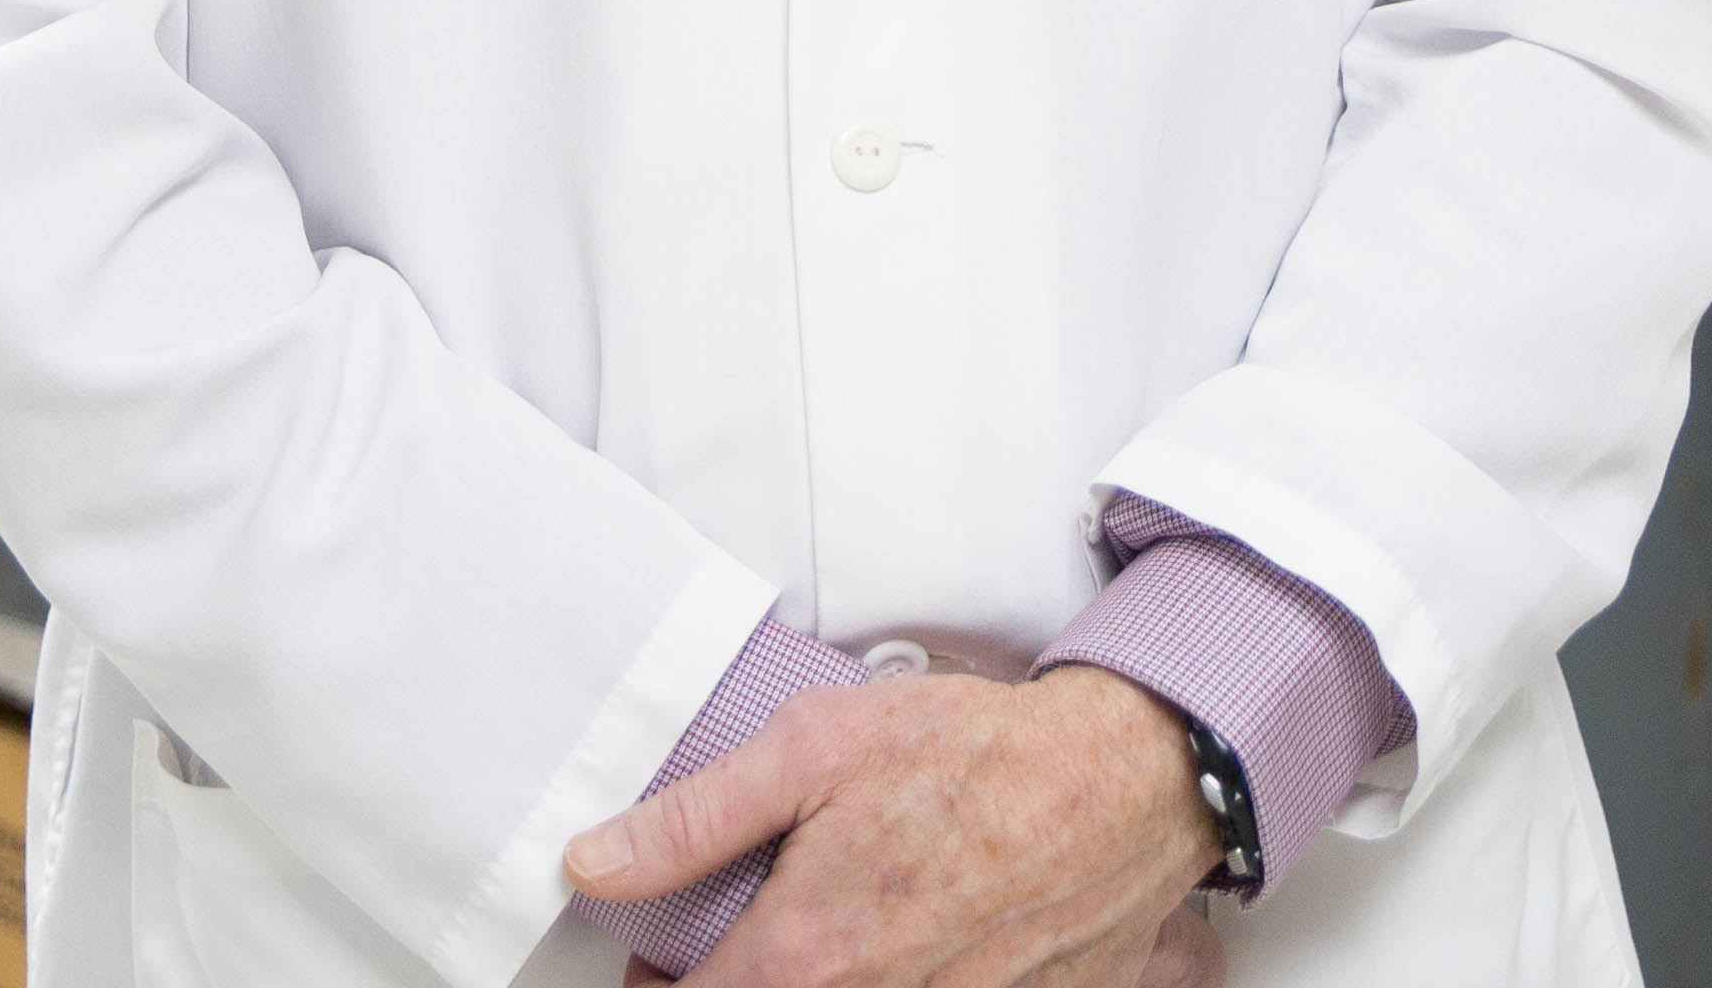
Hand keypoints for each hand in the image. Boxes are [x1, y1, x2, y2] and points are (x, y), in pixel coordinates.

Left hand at [568, 665, 1220, 987]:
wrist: (1116, 784)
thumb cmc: (972, 756)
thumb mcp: (813, 748)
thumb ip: (693, 819)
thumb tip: (595, 864)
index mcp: (807, 956)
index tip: (649, 962)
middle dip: (733, 984)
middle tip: (731, 948)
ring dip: (814, 984)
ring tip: (818, 947)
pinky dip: (893, 985)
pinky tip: (899, 954)